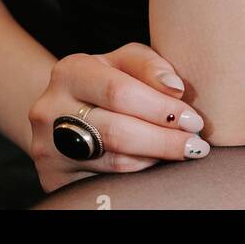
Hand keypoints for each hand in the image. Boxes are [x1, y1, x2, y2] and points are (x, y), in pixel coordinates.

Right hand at [27, 42, 208, 192]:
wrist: (61, 113)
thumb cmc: (105, 82)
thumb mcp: (123, 62)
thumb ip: (149, 66)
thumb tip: (175, 88)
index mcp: (70, 71)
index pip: (119, 91)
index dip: (160, 107)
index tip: (193, 119)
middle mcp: (50, 109)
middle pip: (116, 130)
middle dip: (164, 139)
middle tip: (196, 143)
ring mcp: (48, 148)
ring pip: (113, 161)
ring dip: (155, 158)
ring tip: (184, 154)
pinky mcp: (54, 179)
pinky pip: (105, 182)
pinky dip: (137, 175)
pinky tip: (157, 167)